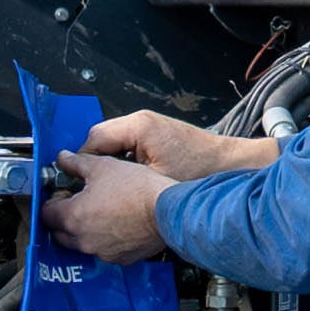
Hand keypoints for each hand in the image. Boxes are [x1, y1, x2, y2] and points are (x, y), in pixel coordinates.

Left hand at [42, 150, 172, 264]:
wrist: (168, 209)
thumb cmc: (137, 188)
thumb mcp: (102, 166)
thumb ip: (77, 163)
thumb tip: (63, 159)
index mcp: (73, 217)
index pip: (47, 213)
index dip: (53, 200)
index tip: (63, 192)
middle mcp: (83, 240)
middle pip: (60, 232)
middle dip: (64, 218)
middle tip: (78, 202)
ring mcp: (102, 252)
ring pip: (82, 243)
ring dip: (84, 230)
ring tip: (101, 211)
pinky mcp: (120, 259)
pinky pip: (104, 251)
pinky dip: (105, 240)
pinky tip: (117, 224)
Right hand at [84, 109, 278, 183]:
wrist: (231, 166)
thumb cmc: (200, 171)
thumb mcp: (155, 181)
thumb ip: (122, 180)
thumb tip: (97, 189)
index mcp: (138, 126)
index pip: (94, 139)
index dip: (82, 163)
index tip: (78, 184)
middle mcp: (141, 121)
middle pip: (101, 140)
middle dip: (94, 164)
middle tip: (90, 189)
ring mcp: (148, 127)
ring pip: (113, 144)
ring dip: (108, 164)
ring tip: (108, 188)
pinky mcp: (155, 136)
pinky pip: (127, 147)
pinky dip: (122, 163)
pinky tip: (127, 183)